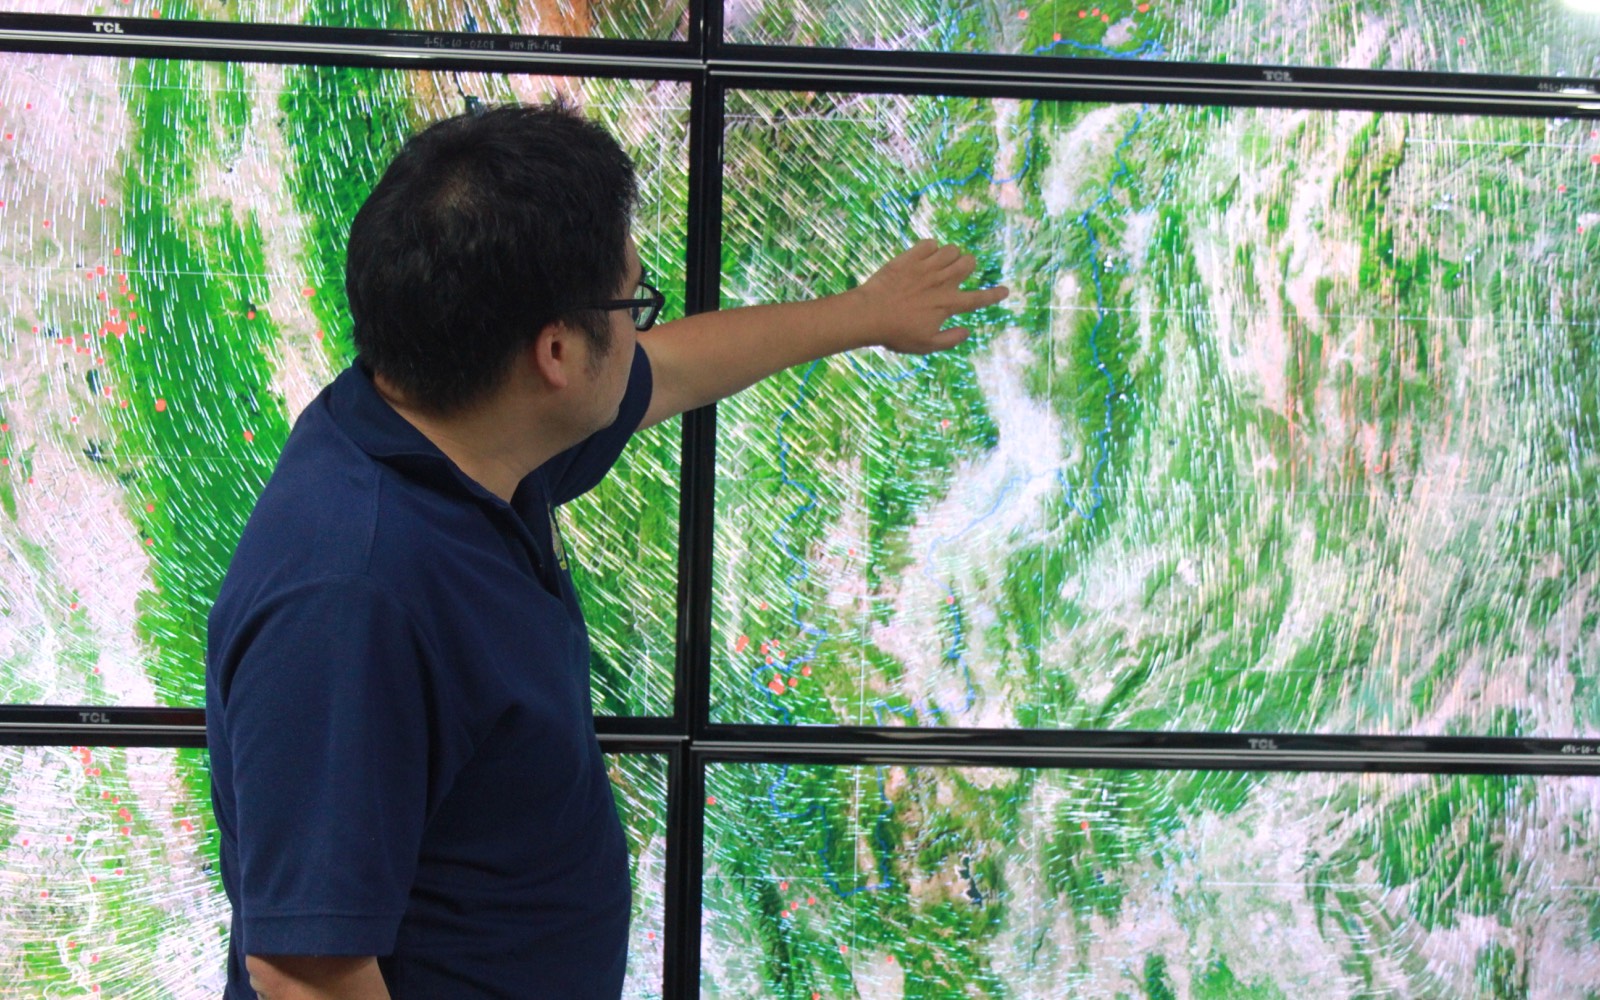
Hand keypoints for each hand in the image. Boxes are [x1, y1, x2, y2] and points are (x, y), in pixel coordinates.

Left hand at [849, 240, 1009, 353]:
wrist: (868, 315)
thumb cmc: (896, 333)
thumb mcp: (925, 345)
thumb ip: (950, 339)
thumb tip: (967, 331)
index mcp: (947, 305)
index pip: (979, 298)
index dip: (995, 294)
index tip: (1005, 290)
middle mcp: (941, 283)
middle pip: (969, 263)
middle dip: (968, 266)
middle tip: (955, 274)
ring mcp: (925, 268)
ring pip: (952, 249)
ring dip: (950, 256)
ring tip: (939, 265)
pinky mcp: (909, 258)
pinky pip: (930, 243)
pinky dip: (931, 248)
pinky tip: (923, 257)